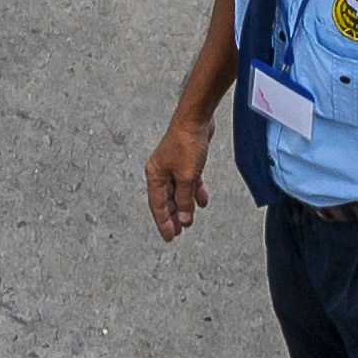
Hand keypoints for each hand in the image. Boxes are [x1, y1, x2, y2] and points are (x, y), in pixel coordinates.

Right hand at [145, 122, 209, 243]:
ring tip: (190, 221)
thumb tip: (184, 219)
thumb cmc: (187, 144)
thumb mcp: (187, 177)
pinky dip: (194, 192)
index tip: (170, 237)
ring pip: (178, 192)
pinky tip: (202, 201)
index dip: (164, 223)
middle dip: (174, 217)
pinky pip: (188, 182)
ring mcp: (173, 166)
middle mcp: (161, 172)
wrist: (196, 120)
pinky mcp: (185, 161)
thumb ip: (185, 200)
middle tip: (179, 233)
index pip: (157, 206)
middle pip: (167, 200)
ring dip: (184, 206)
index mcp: (155, 176)